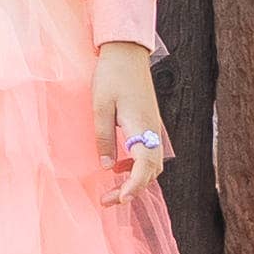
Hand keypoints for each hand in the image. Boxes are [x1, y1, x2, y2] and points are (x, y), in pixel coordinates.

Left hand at [93, 42, 166, 192]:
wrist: (126, 52)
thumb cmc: (111, 75)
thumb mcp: (100, 106)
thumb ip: (103, 137)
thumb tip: (107, 167)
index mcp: (142, 127)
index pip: (145, 166)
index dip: (135, 185)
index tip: (121, 198)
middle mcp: (152, 131)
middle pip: (150, 171)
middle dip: (132, 190)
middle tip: (107, 201)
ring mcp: (152, 128)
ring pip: (151, 164)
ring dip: (135, 180)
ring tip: (112, 190)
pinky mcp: (148, 124)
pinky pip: (147, 153)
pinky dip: (136, 166)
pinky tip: (118, 166)